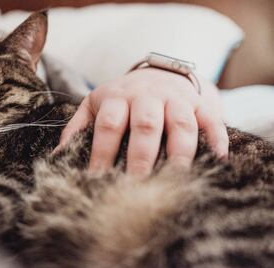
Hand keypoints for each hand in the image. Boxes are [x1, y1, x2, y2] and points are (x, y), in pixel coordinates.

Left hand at [56, 67, 227, 177]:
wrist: (159, 74)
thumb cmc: (121, 97)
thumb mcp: (94, 104)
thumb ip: (77, 128)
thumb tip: (56, 159)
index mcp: (116, 97)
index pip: (108, 126)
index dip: (102, 153)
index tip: (98, 181)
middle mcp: (147, 96)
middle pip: (145, 125)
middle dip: (141, 158)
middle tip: (137, 187)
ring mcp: (176, 99)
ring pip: (180, 124)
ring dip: (180, 153)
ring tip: (175, 180)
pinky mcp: (200, 103)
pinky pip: (212, 120)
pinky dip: (216, 139)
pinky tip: (216, 161)